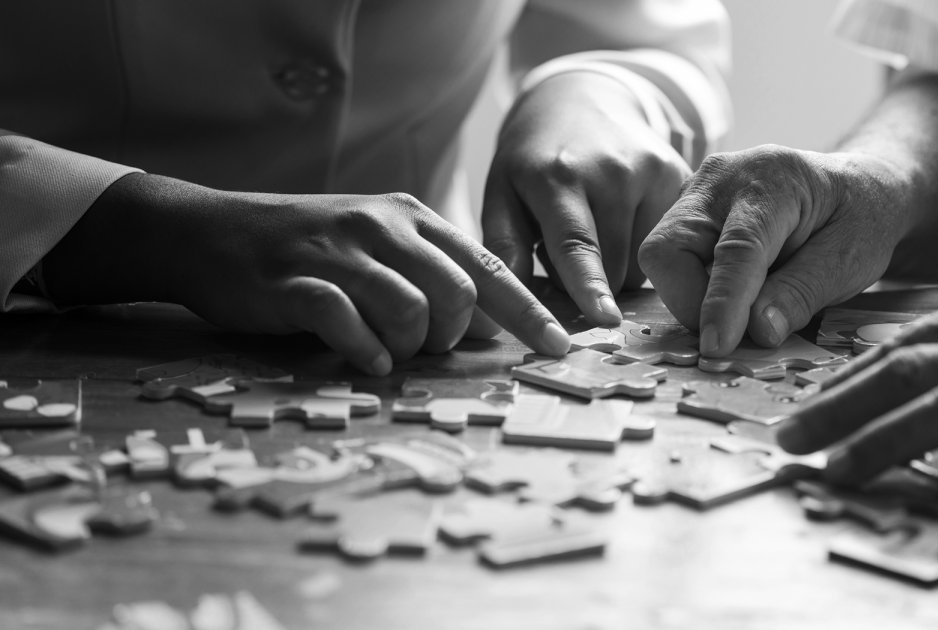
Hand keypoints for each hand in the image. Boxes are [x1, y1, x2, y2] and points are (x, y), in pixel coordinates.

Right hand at [42, 174, 570, 374]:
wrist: (210, 233)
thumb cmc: (306, 248)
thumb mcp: (377, 246)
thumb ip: (431, 275)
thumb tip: (489, 327)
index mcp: (412, 218)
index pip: (488, 268)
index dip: (528, 312)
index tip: (560, 347)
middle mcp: (383, 228)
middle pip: (457, 293)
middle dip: (451, 335)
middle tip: (421, 346)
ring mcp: (339, 252)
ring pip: (410, 309)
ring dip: (407, 346)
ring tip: (385, 351)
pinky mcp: (297, 282)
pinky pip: (349, 323)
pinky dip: (364, 350)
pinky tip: (362, 359)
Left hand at [482, 72, 690, 324]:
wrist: (582, 98)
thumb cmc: (533, 159)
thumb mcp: (501, 193)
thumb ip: (503, 248)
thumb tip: (511, 305)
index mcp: (559, 176)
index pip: (577, 244)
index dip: (590, 286)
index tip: (605, 319)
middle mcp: (613, 171)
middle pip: (614, 268)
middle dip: (592, 281)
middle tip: (569, 251)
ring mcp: (652, 170)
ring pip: (645, 262)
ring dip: (620, 266)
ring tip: (599, 230)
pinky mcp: (681, 175)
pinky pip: (669, 242)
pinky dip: (646, 246)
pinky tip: (626, 219)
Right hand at [638, 145, 910, 355]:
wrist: (854, 185)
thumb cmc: (860, 219)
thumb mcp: (851, 259)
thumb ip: (802, 294)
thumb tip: (757, 331)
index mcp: (774, 180)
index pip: (736, 248)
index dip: (722, 302)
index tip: (717, 347)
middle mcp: (722, 177)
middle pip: (670, 247)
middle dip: (691, 301)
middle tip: (735, 330)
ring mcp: (697, 190)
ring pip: (661, 256)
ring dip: (693, 296)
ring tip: (744, 303)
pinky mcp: (685, 208)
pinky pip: (670, 257)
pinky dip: (694, 285)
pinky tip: (734, 287)